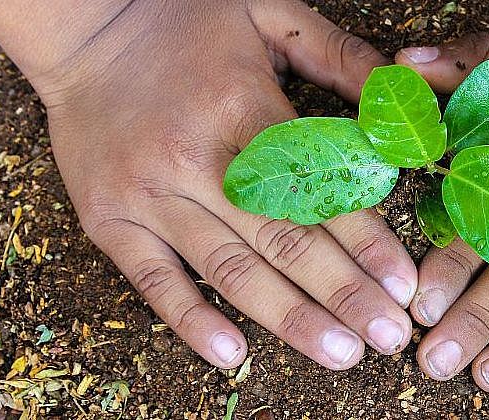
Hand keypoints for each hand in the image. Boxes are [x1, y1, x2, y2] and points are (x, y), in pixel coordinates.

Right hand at [0, 0, 416, 369]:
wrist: (85, 23)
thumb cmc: (186, 19)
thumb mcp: (271, 15)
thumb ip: (339, 56)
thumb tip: (399, 98)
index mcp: (246, 110)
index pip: (318, 192)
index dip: (366, 244)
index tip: (403, 287)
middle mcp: (198, 160)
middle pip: (283, 242)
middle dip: (343, 295)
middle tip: (388, 337)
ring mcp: (150, 195)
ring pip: (229, 270)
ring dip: (288, 318)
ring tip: (339, 353)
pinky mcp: (110, 219)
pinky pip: (152, 281)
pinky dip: (191, 320)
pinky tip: (233, 354)